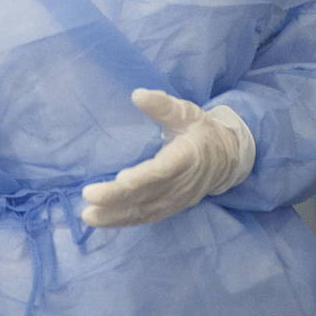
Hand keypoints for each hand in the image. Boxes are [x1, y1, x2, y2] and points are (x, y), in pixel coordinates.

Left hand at [82, 89, 254, 227]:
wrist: (227, 159)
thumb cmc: (200, 131)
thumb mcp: (187, 112)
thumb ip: (163, 106)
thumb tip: (138, 95)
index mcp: (186, 158)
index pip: (163, 170)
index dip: (143, 177)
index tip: (121, 180)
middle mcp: (181, 184)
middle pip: (148, 194)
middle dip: (117, 198)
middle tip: (89, 196)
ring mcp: (176, 199)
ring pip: (145, 210)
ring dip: (116, 215)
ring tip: (89, 216)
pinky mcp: (170, 207)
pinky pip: (146, 217)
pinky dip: (124, 221)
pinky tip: (102, 221)